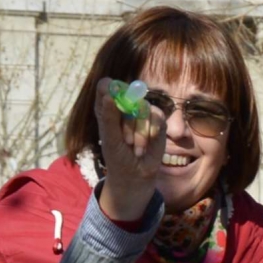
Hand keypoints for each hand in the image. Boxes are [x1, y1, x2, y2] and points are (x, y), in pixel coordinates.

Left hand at [90, 83, 169, 228]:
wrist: (136, 175)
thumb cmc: (117, 158)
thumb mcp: (109, 139)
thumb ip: (108, 117)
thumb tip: (109, 94)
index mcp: (107, 108)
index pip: (105, 87)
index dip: (110, 87)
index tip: (112, 97)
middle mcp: (125, 107)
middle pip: (128, 96)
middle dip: (127, 121)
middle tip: (125, 140)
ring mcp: (142, 112)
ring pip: (143, 108)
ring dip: (140, 132)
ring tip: (135, 147)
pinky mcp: (157, 120)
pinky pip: (157, 116)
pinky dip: (151, 133)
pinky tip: (146, 146)